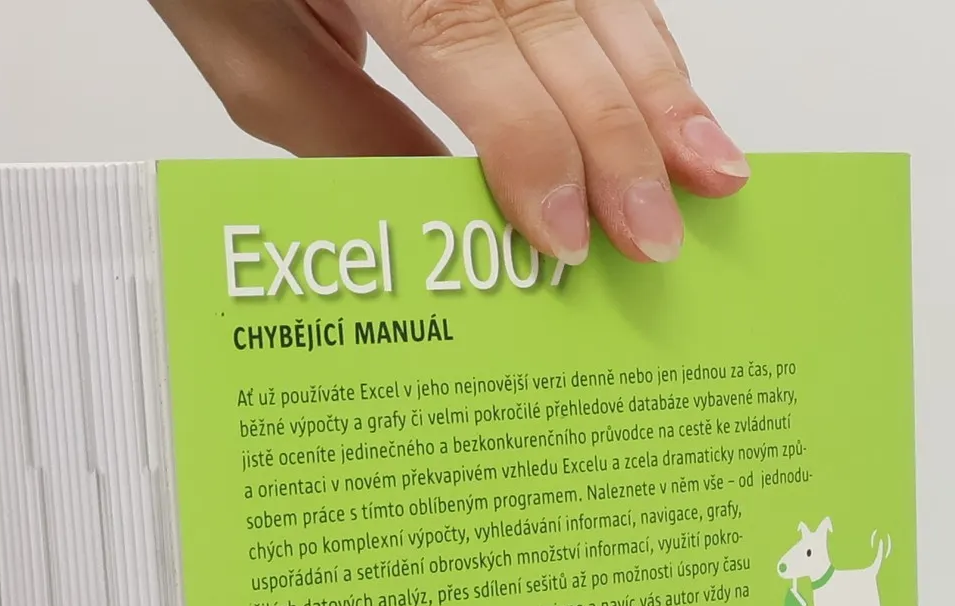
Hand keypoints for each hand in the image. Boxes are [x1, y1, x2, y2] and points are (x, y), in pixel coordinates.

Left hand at [148, 0, 746, 265]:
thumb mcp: (245, 42)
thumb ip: (338, 128)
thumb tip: (440, 218)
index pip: (468, 37)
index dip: (531, 143)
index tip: (568, 233)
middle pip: (555, 14)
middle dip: (619, 133)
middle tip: (656, 235)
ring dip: (660, 85)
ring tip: (709, 171)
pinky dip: (642, 43)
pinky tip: (673, 103)